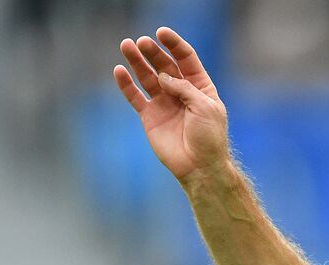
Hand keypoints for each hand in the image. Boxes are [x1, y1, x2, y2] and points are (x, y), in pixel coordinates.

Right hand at [114, 27, 227, 182]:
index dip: (175, 45)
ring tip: (127, 45)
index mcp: (200, 87)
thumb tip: (163, 76)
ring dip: (137, 61)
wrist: (199, 167)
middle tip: (142, 42)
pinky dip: (126, 84)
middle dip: (153, 52)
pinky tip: (119, 70)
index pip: (186, 59)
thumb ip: (184, 88)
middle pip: (165, 65)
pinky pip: (135, 96)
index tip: (161, 33)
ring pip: (148, 77)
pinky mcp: (150, 117)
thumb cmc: (209, 138)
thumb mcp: (205, 107)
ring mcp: (164, 103)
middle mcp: (181, 92)